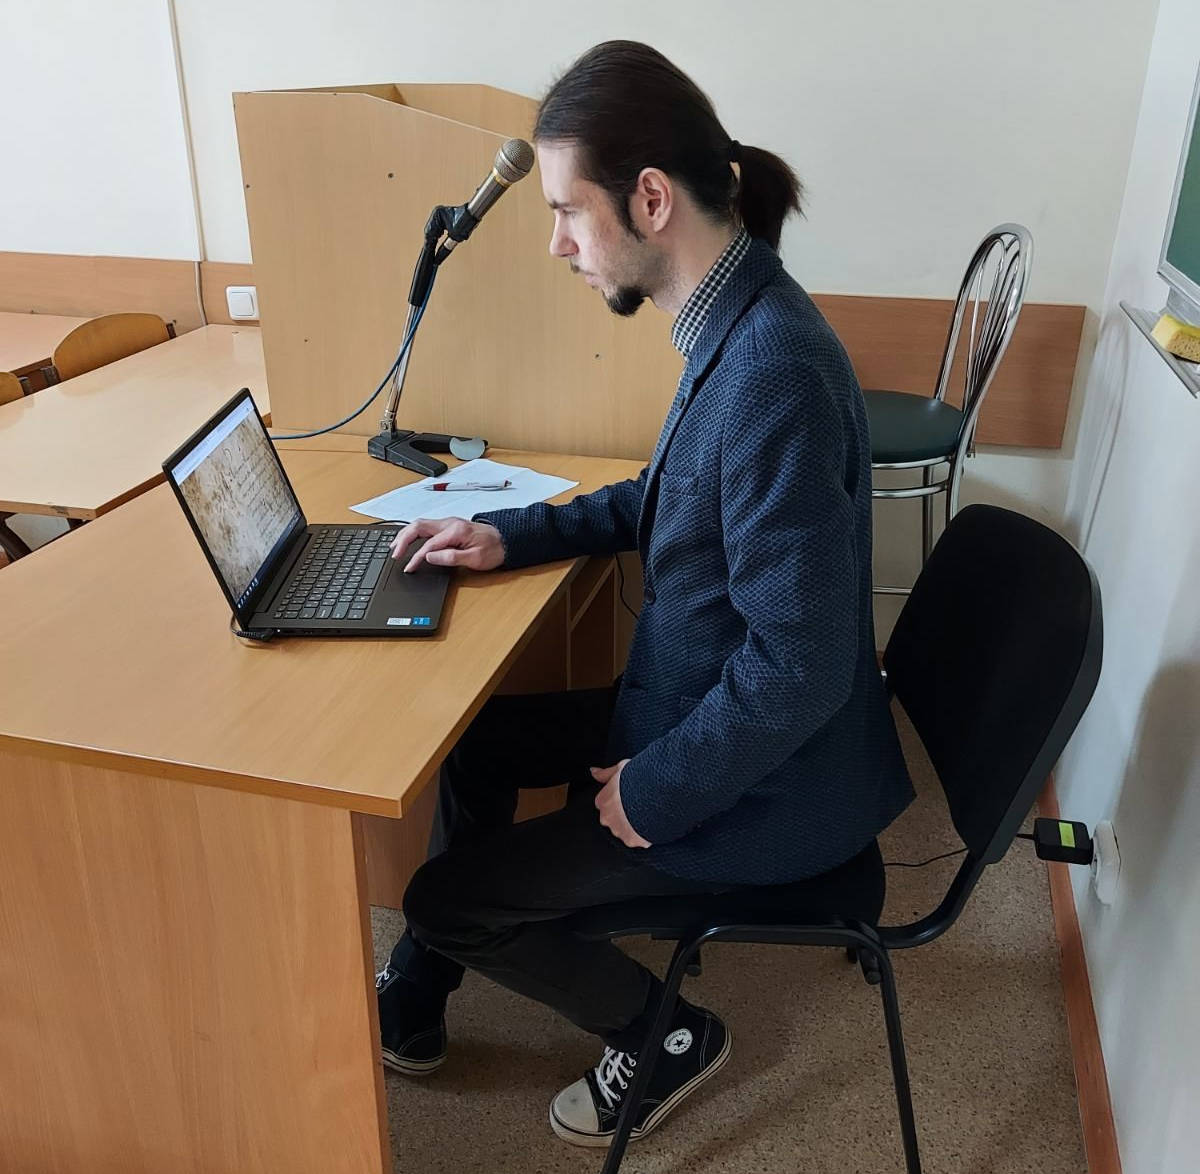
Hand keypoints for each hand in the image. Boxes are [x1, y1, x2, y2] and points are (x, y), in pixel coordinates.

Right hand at [389, 517, 504, 572]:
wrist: (507, 540)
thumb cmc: (494, 549)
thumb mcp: (475, 558)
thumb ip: (451, 557)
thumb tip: (430, 557)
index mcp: (455, 531)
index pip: (428, 545)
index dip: (416, 558)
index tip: (409, 568)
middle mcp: (449, 523)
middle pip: (418, 527)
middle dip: (403, 539)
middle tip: (394, 553)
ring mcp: (448, 523)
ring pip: (420, 525)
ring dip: (406, 535)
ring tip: (395, 547)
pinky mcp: (449, 526)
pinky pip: (426, 527)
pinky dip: (414, 534)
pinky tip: (409, 541)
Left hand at [592, 760, 650, 847]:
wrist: (654, 794)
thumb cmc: (637, 781)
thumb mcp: (621, 768)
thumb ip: (605, 773)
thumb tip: (593, 771)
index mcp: (603, 801)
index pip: (605, 804)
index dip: (616, 801)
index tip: (626, 797)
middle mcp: (607, 818)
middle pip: (613, 819)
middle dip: (623, 815)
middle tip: (637, 805)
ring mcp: (619, 831)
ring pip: (624, 831)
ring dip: (632, 825)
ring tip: (646, 813)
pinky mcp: (632, 840)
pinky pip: (636, 839)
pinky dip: (642, 834)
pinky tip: (650, 823)